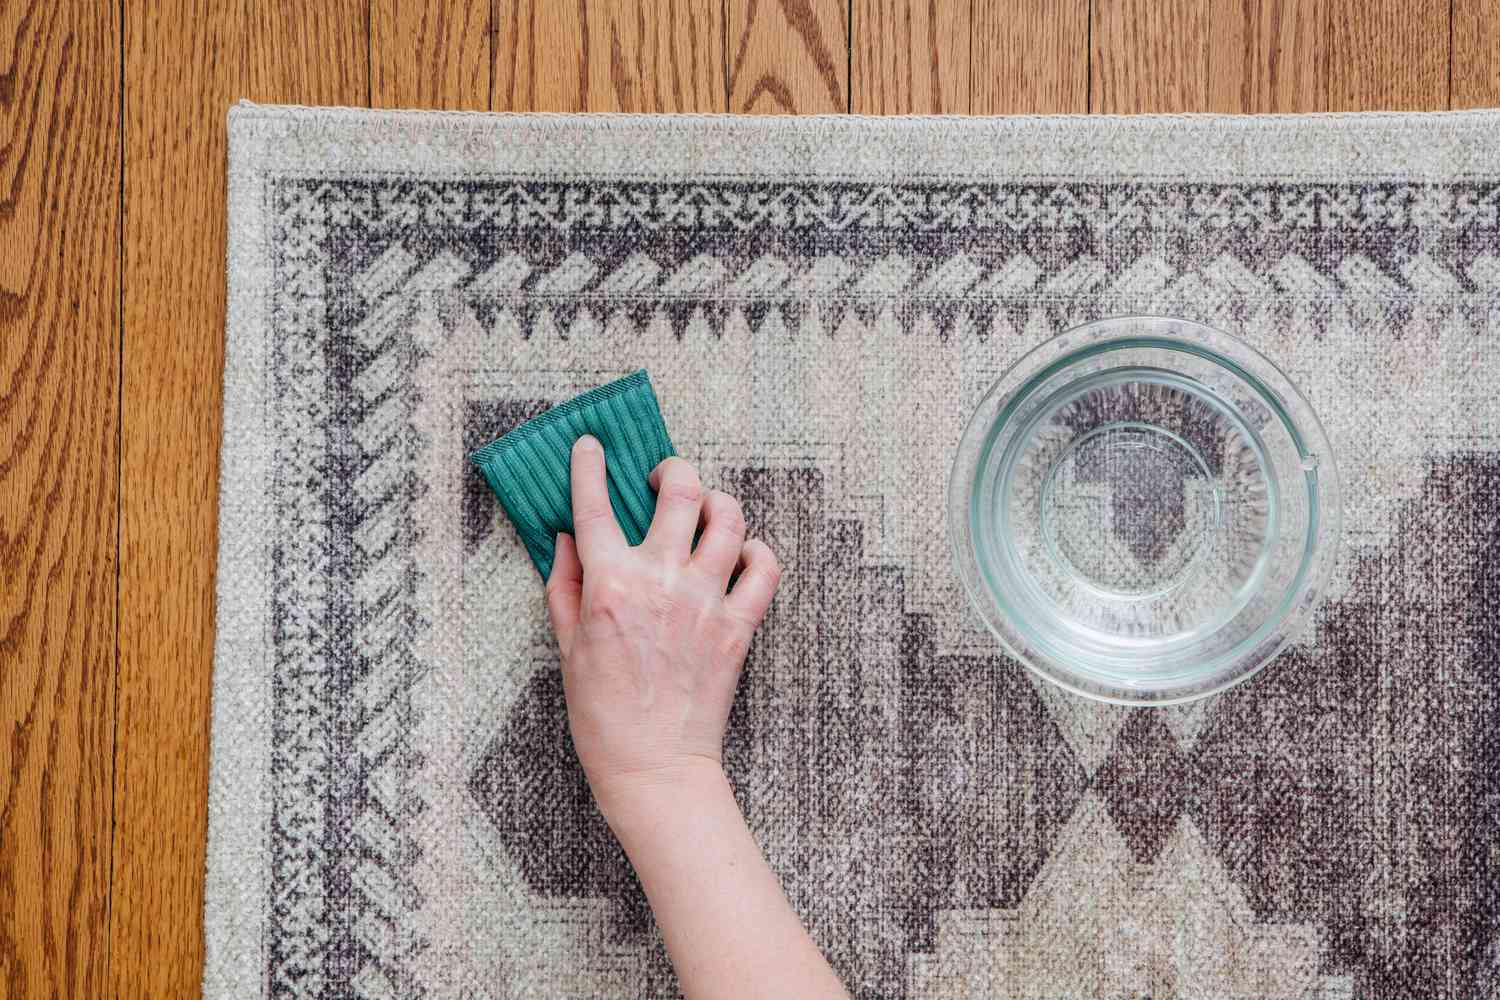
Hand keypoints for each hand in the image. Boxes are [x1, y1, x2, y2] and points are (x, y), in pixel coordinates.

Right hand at [544, 436, 781, 823]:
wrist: (654, 766)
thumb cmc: (603, 713)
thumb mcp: (566, 646)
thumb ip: (566, 585)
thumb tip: (566, 538)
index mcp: (608, 585)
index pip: (595, 506)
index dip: (590, 466)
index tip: (591, 445)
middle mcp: (660, 582)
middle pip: (681, 491)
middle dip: (673, 469)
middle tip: (664, 478)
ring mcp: (705, 601)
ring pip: (729, 518)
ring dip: (718, 504)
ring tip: (705, 513)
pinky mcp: (739, 626)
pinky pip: (765, 567)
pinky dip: (757, 552)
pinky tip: (740, 557)